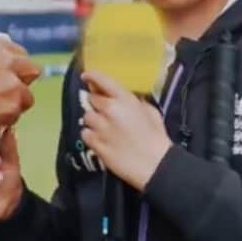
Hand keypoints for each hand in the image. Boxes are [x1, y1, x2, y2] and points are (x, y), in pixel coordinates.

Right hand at [0, 36, 39, 134]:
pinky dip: (7, 119)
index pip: (17, 52)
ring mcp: (13, 83)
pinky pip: (17, 114)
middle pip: (31, 69)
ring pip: (26, 96)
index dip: (15, 67)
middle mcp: (6, 60)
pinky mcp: (13, 104)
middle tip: (9, 94)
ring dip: (14, 104)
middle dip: (23, 82)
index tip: (9, 75)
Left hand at [80, 71, 172, 192]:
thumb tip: (127, 99)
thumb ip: (137, 103)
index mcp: (125, 100)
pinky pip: (85, 133)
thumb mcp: (151, 113)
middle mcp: (109, 110)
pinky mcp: (95, 143)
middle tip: (103, 110)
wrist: (154, 165)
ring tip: (103, 127)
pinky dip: (90, 135)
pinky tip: (100, 139)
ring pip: (87, 117)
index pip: (103, 81)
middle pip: (91, 99)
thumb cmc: (156, 138)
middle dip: (95, 103)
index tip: (86, 76)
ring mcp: (100, 127)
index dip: (92, 76)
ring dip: (93, 120)